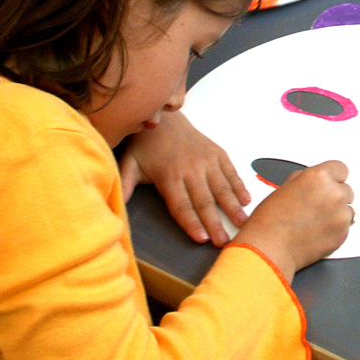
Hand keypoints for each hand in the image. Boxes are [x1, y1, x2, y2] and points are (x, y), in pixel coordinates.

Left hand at [118, 111, 250, 245]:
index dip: (192, 223)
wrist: (165, 117)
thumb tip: (113, 210)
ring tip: (242, 223)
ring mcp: (207, 160)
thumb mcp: (129, 165)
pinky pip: (231, 172)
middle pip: (205, 201)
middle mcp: (191, 169)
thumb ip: (124, 187)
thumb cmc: (146, 145)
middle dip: (216, 223)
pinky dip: (239, 186)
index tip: (201, 239)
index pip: (182, 205)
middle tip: (225, 241)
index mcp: (169, 176)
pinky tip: (246, 200)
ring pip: (222, 187)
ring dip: (233, 206)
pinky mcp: (217, 153)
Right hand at [231, 160, 352, 280]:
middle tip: (318, 206)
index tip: (329, 184)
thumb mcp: (286, 186)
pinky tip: (318, 231)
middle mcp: (334, 193)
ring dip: (336, 213)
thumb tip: (317, 181)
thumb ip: (307, 179)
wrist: (270, 247)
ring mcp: (341, 214)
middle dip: (335, 196)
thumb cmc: (271, 219)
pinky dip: (336, 228)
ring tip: (316, 220)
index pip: (341, 169)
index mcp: (319, 176)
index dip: (334, 177)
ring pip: (347, 208)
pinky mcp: (343, 233)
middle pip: (346, 189)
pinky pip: (346, 226)